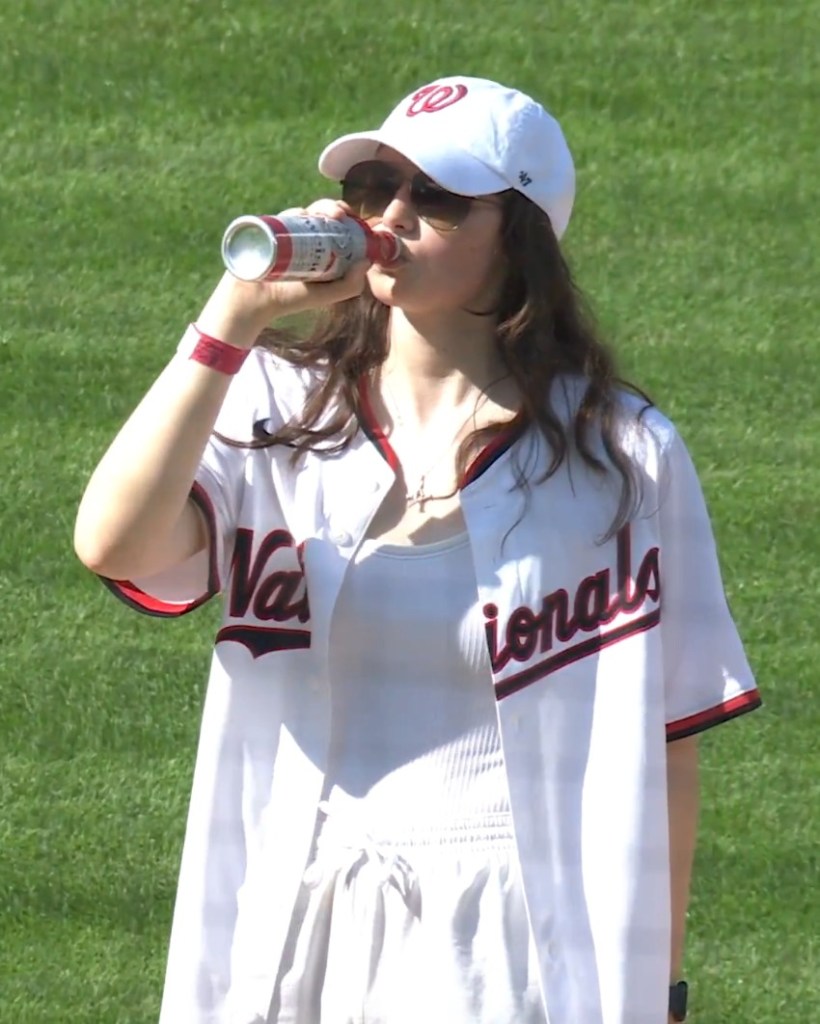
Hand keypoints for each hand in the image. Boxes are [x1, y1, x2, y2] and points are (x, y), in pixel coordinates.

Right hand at [196, 199, 369, 348]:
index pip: (336, 227)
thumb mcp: (326, 295)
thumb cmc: (290, 299)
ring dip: (318, 207)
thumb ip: (350, 285)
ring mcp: (286, 232)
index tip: (355, 218)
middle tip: (341, 214)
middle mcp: (304, 238)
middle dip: (333, 208)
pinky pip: (284, 216)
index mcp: (320, 249)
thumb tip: (366, 261)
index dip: (347, 219)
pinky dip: (294, 213)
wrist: (255, 301)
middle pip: (322, 215)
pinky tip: (303, 216)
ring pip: (305, 212)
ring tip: (327, 215)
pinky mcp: (269, 229)